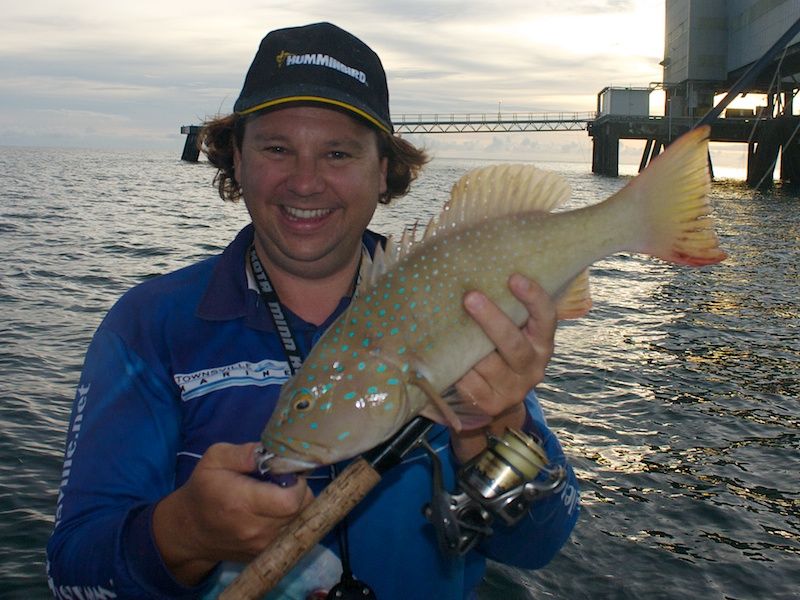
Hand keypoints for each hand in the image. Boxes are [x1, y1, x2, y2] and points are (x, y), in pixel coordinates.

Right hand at [153, 442, 313, 585]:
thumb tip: (270, 452)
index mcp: (243, 504)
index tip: (287, 471)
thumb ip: (244, 453)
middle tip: (284, 480)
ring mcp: (261, 546)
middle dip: (299, 490)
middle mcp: (256, 530)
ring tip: (278, 494)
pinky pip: (290, 534)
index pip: (290, 500)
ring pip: (299, 522)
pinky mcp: (264, 554)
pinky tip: (273, 510)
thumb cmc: (204, 489)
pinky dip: (289, 520)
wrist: (189, 529)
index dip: (297, 483)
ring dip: (296, 506)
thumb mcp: (215, 459)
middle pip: (301, 510)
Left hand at [451, 274, 556, 461]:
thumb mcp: (512, 328)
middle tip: (470, 297)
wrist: (499, 397)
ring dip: (466, 346)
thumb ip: (505, 307)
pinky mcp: (490, 404)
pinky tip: (442, 355)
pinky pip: (468, 382)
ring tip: (444, 326)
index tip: (514, 277)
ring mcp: (513, 389)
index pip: (546, 317)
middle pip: (513, 343)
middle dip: (491, 319)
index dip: (533, 297)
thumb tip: (472, 263)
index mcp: (542, 342)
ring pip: (487, 364)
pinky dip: (456, 368)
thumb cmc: (499, 348)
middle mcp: (533, 367)